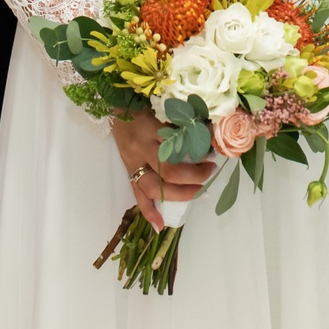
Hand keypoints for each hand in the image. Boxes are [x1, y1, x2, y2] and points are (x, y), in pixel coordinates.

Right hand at [109, 108, 215, 229]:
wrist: (114, 104)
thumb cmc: (142, 102)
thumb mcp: (164, 105)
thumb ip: (184, 118)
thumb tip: (212, 131)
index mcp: (150, 126)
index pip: (178, 143)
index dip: (199, 150)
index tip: (214, 151)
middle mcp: (140, 147)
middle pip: (167, 170)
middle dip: (193, 175)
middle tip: (210, 171)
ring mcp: (132, 161)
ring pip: (153, 187)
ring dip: (178, 194)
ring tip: (198, 192)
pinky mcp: (128, 170)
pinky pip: (137, 194)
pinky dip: (148, 211)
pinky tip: (160, 225)